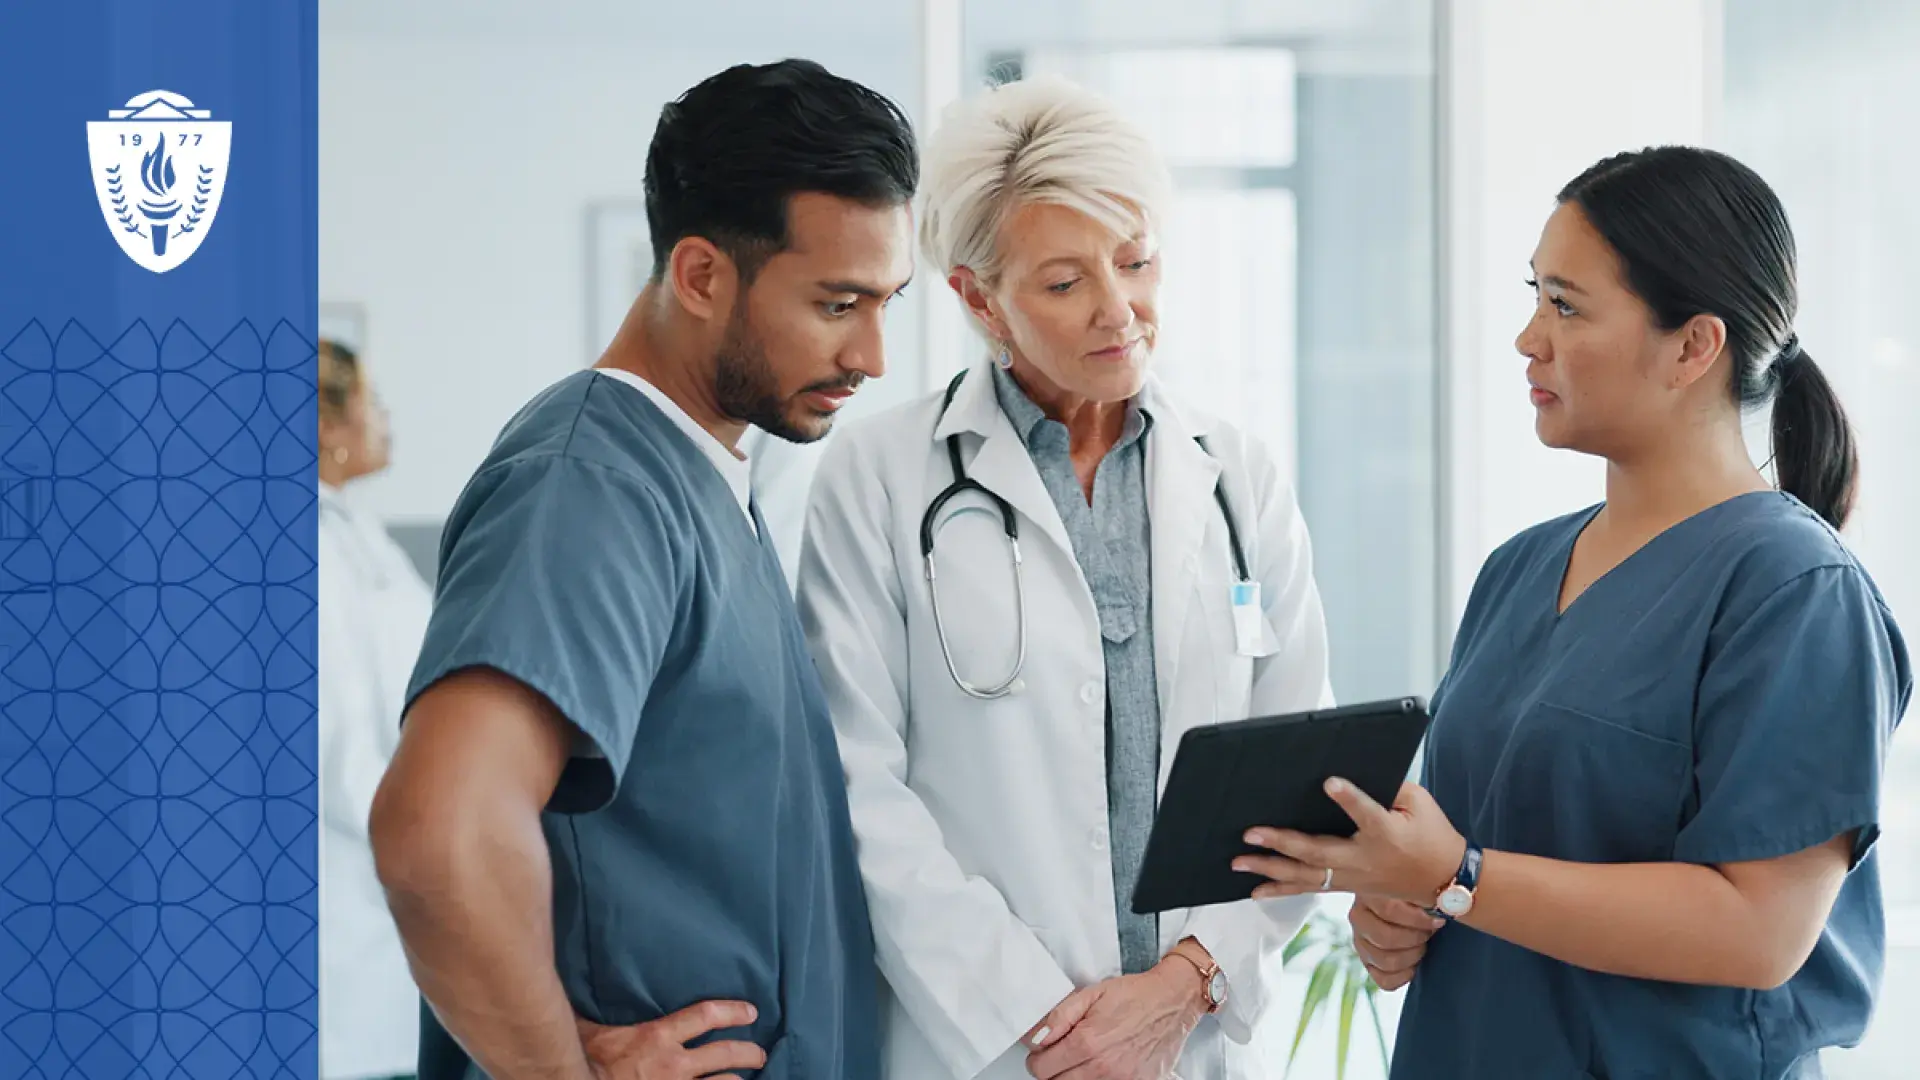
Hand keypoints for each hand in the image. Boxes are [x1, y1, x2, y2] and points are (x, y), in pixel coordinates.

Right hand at [577, 1000, 765, 1079]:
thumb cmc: (586, 1058)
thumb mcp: (594, 1029)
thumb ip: (604, 1011)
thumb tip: (595, 987)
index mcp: (659, 1036)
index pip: (706, 1015)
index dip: (733, 1011)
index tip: (751, 1011)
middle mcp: (674, 1063)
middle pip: (726, 1054)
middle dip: (749, 1053)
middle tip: (760, 1054)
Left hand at [1021, 961, 1204, 1079]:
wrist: (1172, 1001)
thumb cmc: (1134, 995)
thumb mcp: (1091, 994)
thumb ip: (1059, 1016)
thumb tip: (1036, 1037)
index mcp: (1087, 1042)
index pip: (1041, 1069)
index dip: (1037, 1059)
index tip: (1042, 1052)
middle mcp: (1103, 1067)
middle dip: (1054, 1069)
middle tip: (1064, 1054)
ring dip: (1075, 1076)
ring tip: (1086, 1058)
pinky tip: (1104, 1066)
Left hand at [1233, 779, 1466, 905]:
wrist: (1444, 879)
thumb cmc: (1430, 832)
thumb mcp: (1418, 802)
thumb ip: (1387, 788)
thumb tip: (1350, 770)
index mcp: (1387, 833)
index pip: (1367, 814)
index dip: (1349, 798)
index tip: (1330, 782)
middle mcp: (1364, 859)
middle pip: (1318, 852)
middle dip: (1281, 843)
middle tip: (1251, 833)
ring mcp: (1352, 877)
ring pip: (1305, 875)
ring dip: (1269, 869)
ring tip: (1239, 863)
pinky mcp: (1346, 886)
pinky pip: (1308, 888)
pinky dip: (1280, 890)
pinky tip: (1254, 891)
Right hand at [1348, 895, 1445, 990]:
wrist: (1419, 906)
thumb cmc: (1423, 893)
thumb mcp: (1424, 885)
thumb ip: (1430, 890)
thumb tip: (1448, 900)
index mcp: (1371, 891)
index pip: (1389, 910)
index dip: (1418, 920)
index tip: (1438, 921)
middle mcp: (1359, 915)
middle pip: (1385, 938)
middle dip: (1415, 940)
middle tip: (1429, 933)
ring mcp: (1360, 940)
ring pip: (1384, 960)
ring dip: (1412, 957)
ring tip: (1423, 945)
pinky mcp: (1367, 961)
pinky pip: (1384, 979)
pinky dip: (1404, 975)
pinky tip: (1414, 963)